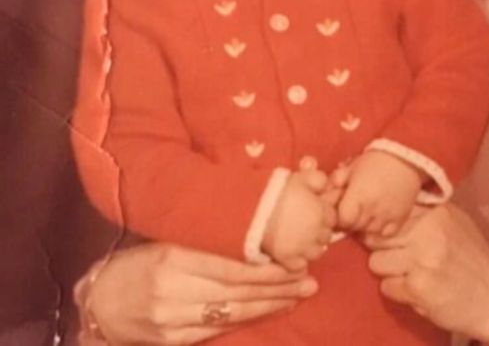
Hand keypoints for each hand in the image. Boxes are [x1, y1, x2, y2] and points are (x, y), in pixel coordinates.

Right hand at [82, 242, 316, 344]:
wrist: (98, 301)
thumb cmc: (138, 261)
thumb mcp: (167, 240)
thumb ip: (204, 240)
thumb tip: (253, 234)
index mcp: (173, 257)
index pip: (230, 266)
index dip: (266, 268)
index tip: (295, 262)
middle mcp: (172, 290)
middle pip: (236, 292)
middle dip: (276, 288)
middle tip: (309, 282)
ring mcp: (170, 320)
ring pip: (230, 314)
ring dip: (268, 306)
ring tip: (298, 297)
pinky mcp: (170, 340)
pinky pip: (214, 330)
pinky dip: (245, 320)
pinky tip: (267, 312)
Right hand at [262, 169, 335, 268]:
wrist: (253, 208)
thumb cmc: (278, 190)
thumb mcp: (300, 178)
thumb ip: (317, 179)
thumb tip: (325, 184)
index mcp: (322, 212)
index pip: (332, 219)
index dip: (324, 216)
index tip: (313, 214)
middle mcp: (317, 232)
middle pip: (326, 237)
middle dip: (318, 232)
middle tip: (304, 227)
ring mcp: (303, 248)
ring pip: (315, 253)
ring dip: (310, 248)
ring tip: (298, 241)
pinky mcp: (287, 260)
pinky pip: (299, 266)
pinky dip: (297, 262)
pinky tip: (290, 253)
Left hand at [337, 150, 422, 235]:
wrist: (406, 159)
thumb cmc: (376, 161)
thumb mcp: (352, 167)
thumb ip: (337, 180)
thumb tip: (325, 193)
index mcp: (358, 197)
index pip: (342, 220)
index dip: (340, 216)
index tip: (343, 208)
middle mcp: (371, 211)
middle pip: (354, 227)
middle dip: (352, 220)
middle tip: (355, 208)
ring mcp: (386, 217)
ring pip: (369, 233)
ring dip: (365, 226)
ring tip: (367, 212)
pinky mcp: (400, 220)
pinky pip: (385, 235)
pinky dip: (381, 230)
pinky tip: (380, 218)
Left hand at [366, 204, 488, 342]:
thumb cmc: (475, 260)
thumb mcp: (456, 223)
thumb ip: (426, 215)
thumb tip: (392, 210)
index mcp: (437, 212)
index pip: (393, 211)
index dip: (387, 226)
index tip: (391, 236)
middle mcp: (427, 231)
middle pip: (378, 236)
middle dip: (384, 249)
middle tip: (400, 259)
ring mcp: (421, 260)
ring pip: (376, 261)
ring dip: (389, 271)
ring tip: (409, 275)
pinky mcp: (417, 288)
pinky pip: (386, 287)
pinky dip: (397, 291)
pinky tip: (415, 290)